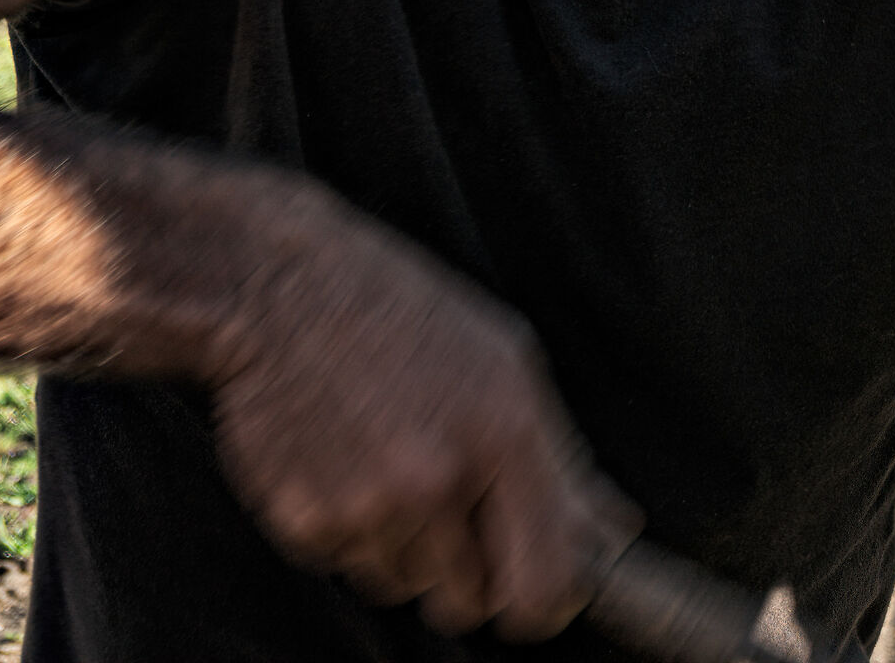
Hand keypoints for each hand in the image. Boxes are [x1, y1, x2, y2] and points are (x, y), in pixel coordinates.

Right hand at [206, 188, 638, 638]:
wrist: (279, 290)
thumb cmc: (404, 316)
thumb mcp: (507, 363)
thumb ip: (564, 461)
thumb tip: (615, 531)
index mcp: (506, 436)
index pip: (545, 584)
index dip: (546, 603)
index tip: (540, 597)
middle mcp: (439, 481)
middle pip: (471, 603)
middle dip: (471, 572)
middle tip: (454, 509)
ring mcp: (366, 506)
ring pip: (406, 585)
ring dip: (407, 549)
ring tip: (391, 465)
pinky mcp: (303, 522)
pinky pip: (348, 566)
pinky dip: (352, 533)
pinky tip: (346, 464)